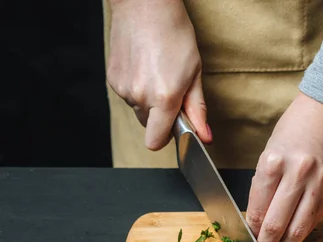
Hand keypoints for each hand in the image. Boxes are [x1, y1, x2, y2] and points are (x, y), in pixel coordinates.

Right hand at [106, 0, 210, 149]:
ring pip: (139, 109)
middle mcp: (140, 96)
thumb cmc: (174, 34)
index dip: (167, 138)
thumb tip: (205, 137)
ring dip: (149, 100)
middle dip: (161, 116)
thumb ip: (197, 109)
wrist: (145, 6)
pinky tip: (144, 67)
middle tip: (172, 91)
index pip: (156, 141)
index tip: (177, 128)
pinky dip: (137, 88)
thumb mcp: (194, 73)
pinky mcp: (112, 79)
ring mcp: (123, 88)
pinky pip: (128, 95)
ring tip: (158, 72)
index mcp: (163, 98)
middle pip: (149, 125)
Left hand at [247, 92, 322, 241]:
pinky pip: (315, 218)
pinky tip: (296, 239)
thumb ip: (264, 186)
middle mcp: (297, 175)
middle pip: (277, 225)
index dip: (251, 232)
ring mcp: (319, 184)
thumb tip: (257, 219)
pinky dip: (304, 232)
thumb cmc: (295, 128)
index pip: (257, 210)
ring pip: (299, 229)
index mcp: (273, 163)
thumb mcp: (270, 153)